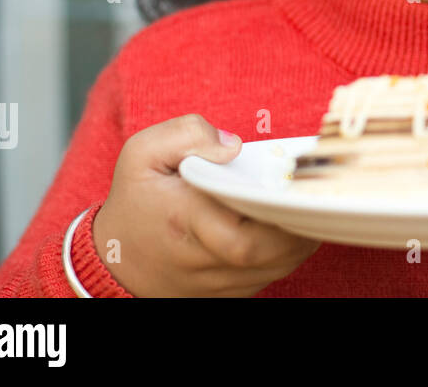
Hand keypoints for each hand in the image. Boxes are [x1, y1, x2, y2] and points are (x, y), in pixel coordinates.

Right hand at [92, 115, 320, 296]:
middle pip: (268, 254)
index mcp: (185, 220)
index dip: (277, 213)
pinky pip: (271, 275)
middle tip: (313, 192)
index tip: (293, 185)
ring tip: (311, 204)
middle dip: (300, 224)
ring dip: (301, 238)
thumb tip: (233, 145)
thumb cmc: (136, 200)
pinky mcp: (228, 293)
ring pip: (277, 267)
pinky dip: (289, 252)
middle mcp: (203, 259)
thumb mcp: (142, 153)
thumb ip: (185, 134)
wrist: (113, 258)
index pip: (241, 233)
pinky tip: (294, 224)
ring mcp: (216, 283)